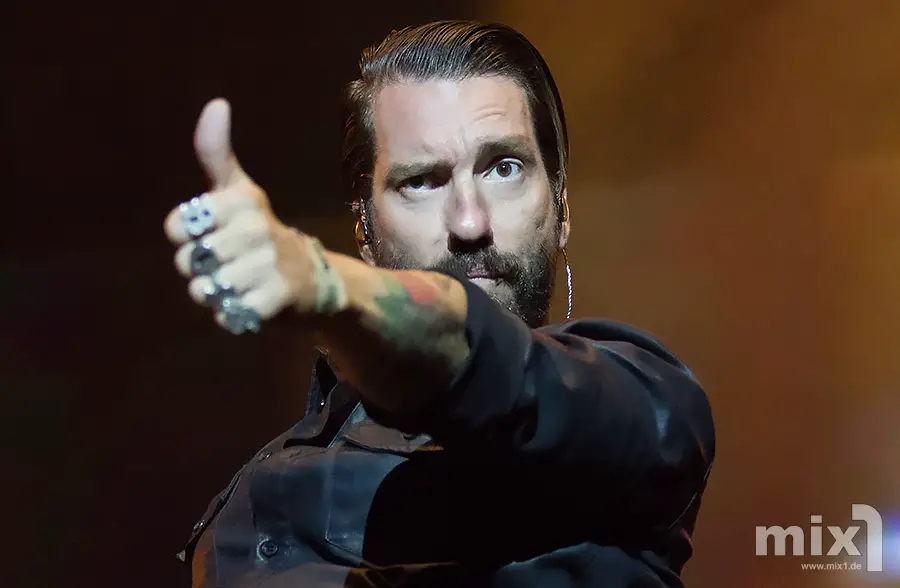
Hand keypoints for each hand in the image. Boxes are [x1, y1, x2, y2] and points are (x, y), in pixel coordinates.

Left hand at [164, 99, 320, 332]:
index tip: (214, 235)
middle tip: (232, 264)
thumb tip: (217, 102)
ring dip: (215, 294)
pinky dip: (233, 315)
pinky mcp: (273, 301)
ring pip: (203, 290)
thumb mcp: (241, 191)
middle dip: (202, 270)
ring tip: (241, 285)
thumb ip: (217, 153)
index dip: (187, 238)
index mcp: (241, 201)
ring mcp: (265, 266)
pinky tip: (252, 302)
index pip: (177, 226)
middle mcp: (254, 229)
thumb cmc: (263, 233)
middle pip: (187, 262)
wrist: (317, 279)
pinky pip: (225, 314)